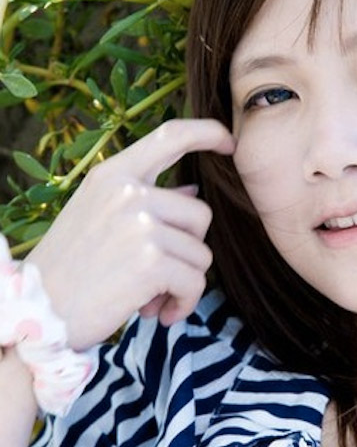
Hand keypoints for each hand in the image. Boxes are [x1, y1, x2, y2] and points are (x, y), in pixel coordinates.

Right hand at [28, 119, 234, 350]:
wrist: (37, 314)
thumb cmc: (69, 270)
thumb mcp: (98, 219)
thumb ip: (146, 201)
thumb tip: (193, 193)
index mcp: (111, 175)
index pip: (170, 135)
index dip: (207, 132)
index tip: (229, 141)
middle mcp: (128, 192)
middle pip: (200, 214)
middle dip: (187, 250)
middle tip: (154, 277)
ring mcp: (141, 224)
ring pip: (201, 253)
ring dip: (183, 282)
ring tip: (150, 297)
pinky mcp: (152, 261)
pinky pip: (196, 281)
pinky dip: (184, 302)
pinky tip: (160, 313)